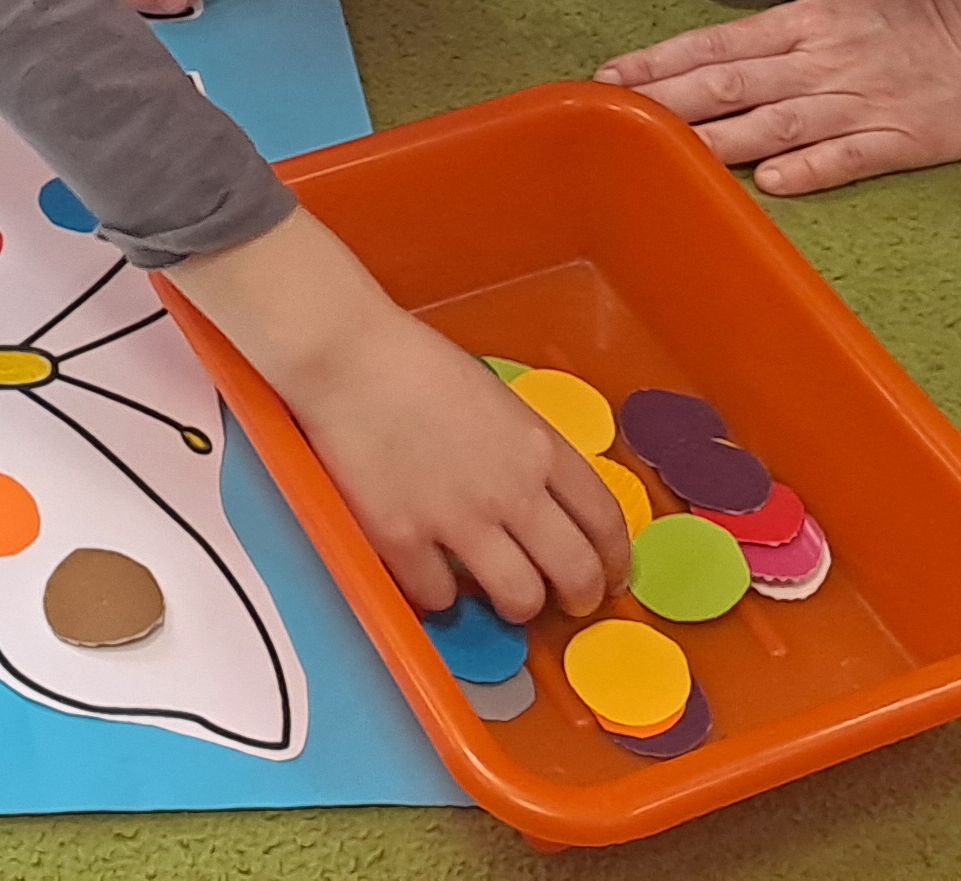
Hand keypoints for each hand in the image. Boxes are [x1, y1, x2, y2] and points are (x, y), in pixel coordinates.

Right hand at [169, 211, 625, 619]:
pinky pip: (440, 597)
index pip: (604, 520)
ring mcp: (458, 519)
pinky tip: (432, 574)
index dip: (614, 559)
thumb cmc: (415, 363)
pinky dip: (440, 594)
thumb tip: (535, 501)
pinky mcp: (404, 540)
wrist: (346, 355)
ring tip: (500, 597)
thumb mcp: (496, 399)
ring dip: (516, 605)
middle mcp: (512, 490)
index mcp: (540, 447)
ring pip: (518, 598)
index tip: (610, 576)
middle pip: (575, 571)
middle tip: (567, 604)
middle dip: (579, 598)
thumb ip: (523, 453)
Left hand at [597, 0, 960, 194]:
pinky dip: (810, 169)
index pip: (715, 44)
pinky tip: (771, 181)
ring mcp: (861, 105)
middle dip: (668, 101)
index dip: (660, 61)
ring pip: (777, 124)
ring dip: (719, 140)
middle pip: (731, 85)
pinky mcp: (901, 142)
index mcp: (805, 21)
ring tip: (668, 152)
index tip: (610, 79)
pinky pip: (848, 157)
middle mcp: (823, 63)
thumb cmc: (919, 3)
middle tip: (613, 118)